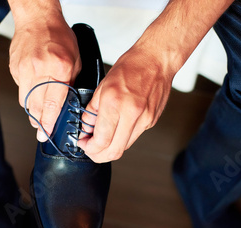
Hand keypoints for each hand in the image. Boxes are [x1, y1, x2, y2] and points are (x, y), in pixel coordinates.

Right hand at [9, 10, 80, 141]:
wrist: (37, 18)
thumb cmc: (58, 36)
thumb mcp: (75, 60)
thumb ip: (71, 83)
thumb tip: (66, 103)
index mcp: (58, 69)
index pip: (52, 104)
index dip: (48, 123)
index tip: (46, 134)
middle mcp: (39, 70)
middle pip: (36, 107)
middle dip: (39, 123)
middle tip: (41, 131)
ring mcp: (24, 70)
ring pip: (25, 101)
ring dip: (32, 111)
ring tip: (38, 116)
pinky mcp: (15, 69)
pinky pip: (20, 89)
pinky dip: (27, 95)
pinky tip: (33, 93)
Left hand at [78, 45, 172, 162]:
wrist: (156, 59)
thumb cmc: (131, 66)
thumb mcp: (103, 86)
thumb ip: (92, 110)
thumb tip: (86, 128)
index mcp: (115, 104)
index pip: (101, 141)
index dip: (89, 147)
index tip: (83, 143)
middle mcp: (131, 115)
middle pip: (114, 152)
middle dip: (98, 155)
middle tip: (90, 148)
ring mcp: (144, 120)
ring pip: (124, 147)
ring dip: (110, 147)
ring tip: (101, 138)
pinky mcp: (151, 121)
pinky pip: (133, 137)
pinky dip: (121, 138)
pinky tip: (116, 128)